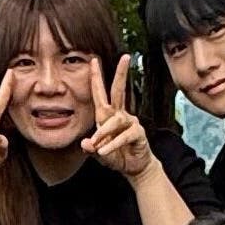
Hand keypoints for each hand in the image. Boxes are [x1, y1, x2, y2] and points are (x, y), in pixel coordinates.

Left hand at [81, 56, 154, 177]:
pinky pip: (125, 135)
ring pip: (115, 121)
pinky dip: (114, 144)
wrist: (134, 168)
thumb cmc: (116, 156)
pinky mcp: (138, 133)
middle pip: (119, 91)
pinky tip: (105, 152)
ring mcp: (131, 123)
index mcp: (107, 116)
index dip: (96, 78)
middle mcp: (120, 115)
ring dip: (104, 133)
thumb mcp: (99, 154)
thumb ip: (91, 149)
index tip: (93, 60)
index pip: (100, 93)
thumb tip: (85, 144)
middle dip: (121, 74)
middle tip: (125, 57)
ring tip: (98, 147)